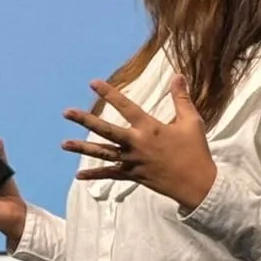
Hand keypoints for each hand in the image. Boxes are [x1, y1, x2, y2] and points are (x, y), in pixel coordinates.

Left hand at [61, 75, 217, 211]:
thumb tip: (178, 76)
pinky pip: (110, 175)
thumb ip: (181, 98)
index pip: (126, 106)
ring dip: (82, 148)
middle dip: (85, 120)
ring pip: (102, 153)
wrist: (197, 184)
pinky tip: (78, 176)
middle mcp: (136, 144)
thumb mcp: (191, 122)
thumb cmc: (195, 151)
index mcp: (149, 128)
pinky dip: (95, 175)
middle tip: (66, 112)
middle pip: (105, 130)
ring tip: (63, 144)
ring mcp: (132, 161)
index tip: (93, 83)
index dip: (109, 93)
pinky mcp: (132, 175)